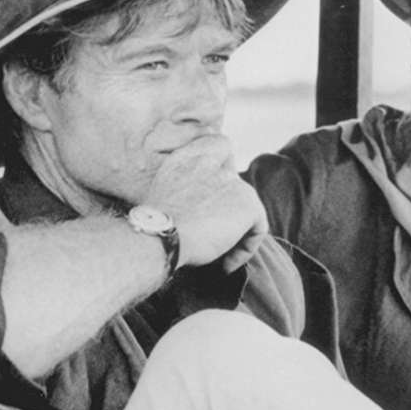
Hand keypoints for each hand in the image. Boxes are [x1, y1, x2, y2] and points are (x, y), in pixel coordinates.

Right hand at [145, 135, 267, 270]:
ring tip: (219, 256)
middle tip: (217, 234)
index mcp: (188, 156)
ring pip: (247, 209)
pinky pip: (258, 228)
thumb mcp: (162, 194)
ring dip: (236, 233)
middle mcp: (212, 162)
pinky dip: (245, 249)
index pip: (219, 144)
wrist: (158, 236)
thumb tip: (200, 206)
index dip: (224, 166)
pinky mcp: (248, 203)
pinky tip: (226, 265)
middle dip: (231, 207)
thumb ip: (186, 186)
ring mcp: (232, 180)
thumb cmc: (152, 226)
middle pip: (237, 182)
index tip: (218, 194)